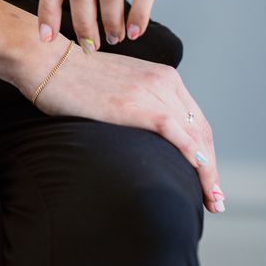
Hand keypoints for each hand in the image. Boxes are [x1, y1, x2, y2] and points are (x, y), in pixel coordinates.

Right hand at [24, 40, 226, 215]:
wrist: (50, 64)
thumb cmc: (78, 80)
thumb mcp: (121, 89)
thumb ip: (140, 105)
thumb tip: (147, 140)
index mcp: (163, 76)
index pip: (195, 121)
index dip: (206, 152)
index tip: (209, 181)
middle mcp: (164, 81)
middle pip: (200, 130)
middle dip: (212, 168)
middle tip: (215, 200)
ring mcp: (151, 91)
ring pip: (194, 135)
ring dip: (207, 172)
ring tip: (211, 201)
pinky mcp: (136, 104)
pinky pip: (175, 132)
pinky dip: (192, 155)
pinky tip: (200, 174)